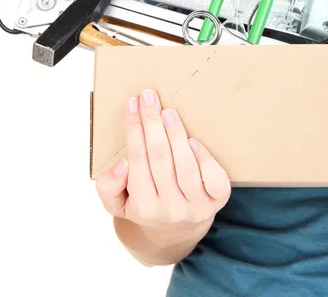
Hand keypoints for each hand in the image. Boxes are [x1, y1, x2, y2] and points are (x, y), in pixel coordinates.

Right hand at [95, 89, 230, 230]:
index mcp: (143, 209)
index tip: (132, 103)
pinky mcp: (218, 200)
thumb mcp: (118, 203)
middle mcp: (170, 210)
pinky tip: (192, 140)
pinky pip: (213, 177)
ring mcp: (196, 206)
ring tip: (169, 112)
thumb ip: (108, 186)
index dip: (134, 129)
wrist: (179, 230)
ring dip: (176, 134)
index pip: (136, 160)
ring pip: (185, 165)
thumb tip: (125, 163)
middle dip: (152, 123)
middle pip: (159, 158)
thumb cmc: (147, 205)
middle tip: (150, 97)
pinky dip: (204, 157)